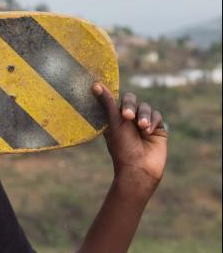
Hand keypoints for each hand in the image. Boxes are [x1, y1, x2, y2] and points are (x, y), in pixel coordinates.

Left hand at [92, 82, 167, 196]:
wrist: (139, 168)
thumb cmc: (122, 147)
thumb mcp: (113, 123)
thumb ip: (108, 103)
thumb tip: (95, 84)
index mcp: (113, 119)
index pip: (116, 99)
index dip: (117, 99)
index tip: (114, 100)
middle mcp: (128, 120)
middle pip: (132, 100)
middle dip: (131, 106)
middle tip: (128, 116)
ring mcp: (143, 123)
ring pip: (145, 107)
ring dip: (143, 115)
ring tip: (141, 127)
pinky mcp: (157, 129)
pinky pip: (157, 116)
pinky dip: (152, 121)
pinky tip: (148, 131)